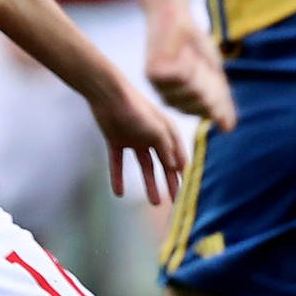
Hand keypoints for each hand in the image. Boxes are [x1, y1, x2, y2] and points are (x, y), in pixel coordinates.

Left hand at [87, 75, 184, 204]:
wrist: (106, 93)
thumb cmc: (136, 109)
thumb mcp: (157, 130)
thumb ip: (167, 149)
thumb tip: (176, 168)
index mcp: (166, 131)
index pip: (179, 156)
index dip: (184, 173)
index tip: (188, 191)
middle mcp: (152, 136)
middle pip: (164, 163)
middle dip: (170, 182)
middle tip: (175, 201)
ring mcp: (134, 139)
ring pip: (144, 166)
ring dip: (150, 184)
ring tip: (155, 202)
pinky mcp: (116, 140)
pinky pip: (118, 163)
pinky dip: (117, 177)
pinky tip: (118, 193)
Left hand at [143, 0, 236, 130]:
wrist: (175, 19)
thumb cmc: (196, 46)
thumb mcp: (215, 75)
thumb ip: (222, 102)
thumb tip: (229, 128)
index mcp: (185, 102)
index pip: (210, 111)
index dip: (217, 91)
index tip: (210, 72)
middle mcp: (170, 99)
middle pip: (202, 102)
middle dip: (208, 80)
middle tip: (199, 62)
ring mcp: (159, 88)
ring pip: (192, 90)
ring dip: (197, 70)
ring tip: (189, 56)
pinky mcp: (152, 74)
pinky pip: (180, 76)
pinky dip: (187, 63)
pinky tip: (181, 54)